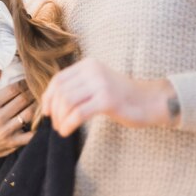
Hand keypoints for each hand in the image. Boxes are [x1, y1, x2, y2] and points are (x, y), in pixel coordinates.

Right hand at [0, 71, 35, 164]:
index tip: (27, 81)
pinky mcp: (13, 143)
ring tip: (39, 100)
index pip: (12, 89)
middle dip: (31, 92)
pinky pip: (31, 134)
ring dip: (36, 105)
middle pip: (23, 100)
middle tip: (37, 88)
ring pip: (29, 114)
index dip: (23, 83)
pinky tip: (40, 118)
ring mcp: (7, 131)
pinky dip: (38, 126)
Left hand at [42, 58, 179, 136]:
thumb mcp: (96, 83)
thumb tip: (49, 101)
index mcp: (87, 65)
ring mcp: (100, 84)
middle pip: (61, 91)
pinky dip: (68, 124)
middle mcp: (93, 71)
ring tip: (61, 129)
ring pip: (67, 102)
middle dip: (54, 110)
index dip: (48, 97)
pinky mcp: (107, 100)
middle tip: (55, 124)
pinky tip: (66, 131)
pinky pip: (79, 113)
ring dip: (60, 119)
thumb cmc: (119, 96)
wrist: (149, 101)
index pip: (58, 79)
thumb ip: (76, 86)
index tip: (46, 111)